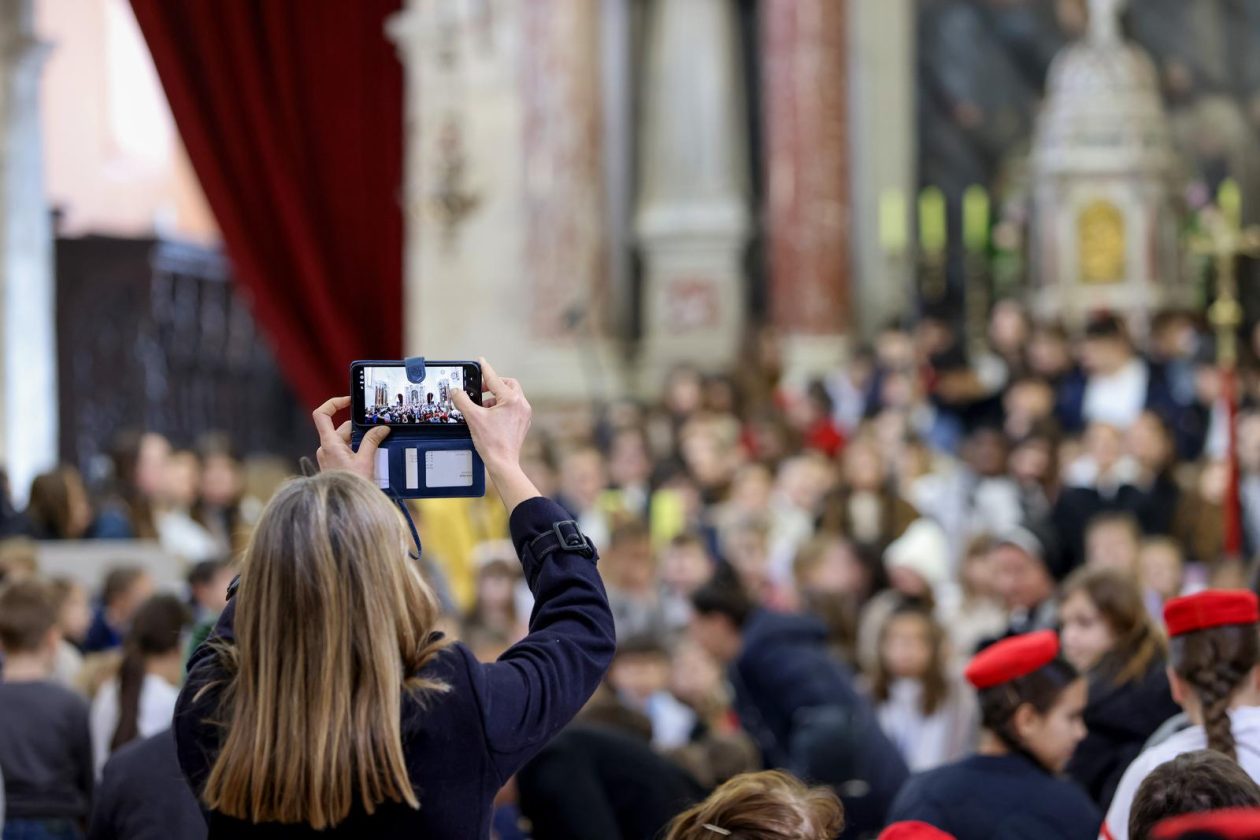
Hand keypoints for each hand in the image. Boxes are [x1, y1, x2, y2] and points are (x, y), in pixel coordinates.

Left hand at [312, 396, 389, 480]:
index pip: (322, 414)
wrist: (343, 508)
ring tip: (378, 449)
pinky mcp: (334, 465)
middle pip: (342, 428)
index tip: (348, 401)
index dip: (333, 403)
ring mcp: (329, 457)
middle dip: (361, 429)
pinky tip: (372, 458)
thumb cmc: (351, 486)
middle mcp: (326, 448)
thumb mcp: (366, 461)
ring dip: (361, 442)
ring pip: (346, 441)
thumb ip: (372, 441)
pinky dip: (358, 451)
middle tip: (378, 431)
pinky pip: (346, 451)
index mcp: (329, 443)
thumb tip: (381, 428)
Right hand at [453, 358, 539, 511]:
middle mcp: (521, 404)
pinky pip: (514, 407)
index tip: (480, 361)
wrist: (503, 463)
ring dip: (497, 397)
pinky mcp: (523, 423)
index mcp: (511, 400)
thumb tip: (455, 391)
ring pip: (511, 396)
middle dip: (494, 384)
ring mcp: (524, 414)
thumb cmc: (491, 442)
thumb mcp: (473, 418)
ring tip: (483, 406)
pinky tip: (491, 416)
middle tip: (481, 389)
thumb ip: (462, 401)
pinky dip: (502, 407)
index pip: (495, 379)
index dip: (485, 369)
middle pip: (508, 384)